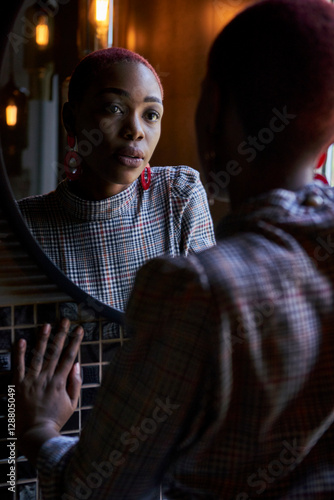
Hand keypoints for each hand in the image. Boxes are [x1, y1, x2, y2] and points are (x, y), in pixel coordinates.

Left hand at [14, 318, 83, 462]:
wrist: (35, 434)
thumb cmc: (55, 420)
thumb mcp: (72, 404)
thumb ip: (75, 384)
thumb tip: (77, 365)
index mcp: (60, 382)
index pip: (69, 357)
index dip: (75, 342)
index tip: (79, 329)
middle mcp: (47, 378)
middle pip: (55, 352)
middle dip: (61, 334)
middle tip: (65, 320)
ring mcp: (31, 381)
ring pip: (38, 355)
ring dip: (43, 339)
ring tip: (46, 325)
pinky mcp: (18, 385)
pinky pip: (18, 366)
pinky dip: (20, 353)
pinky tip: (22, 340)